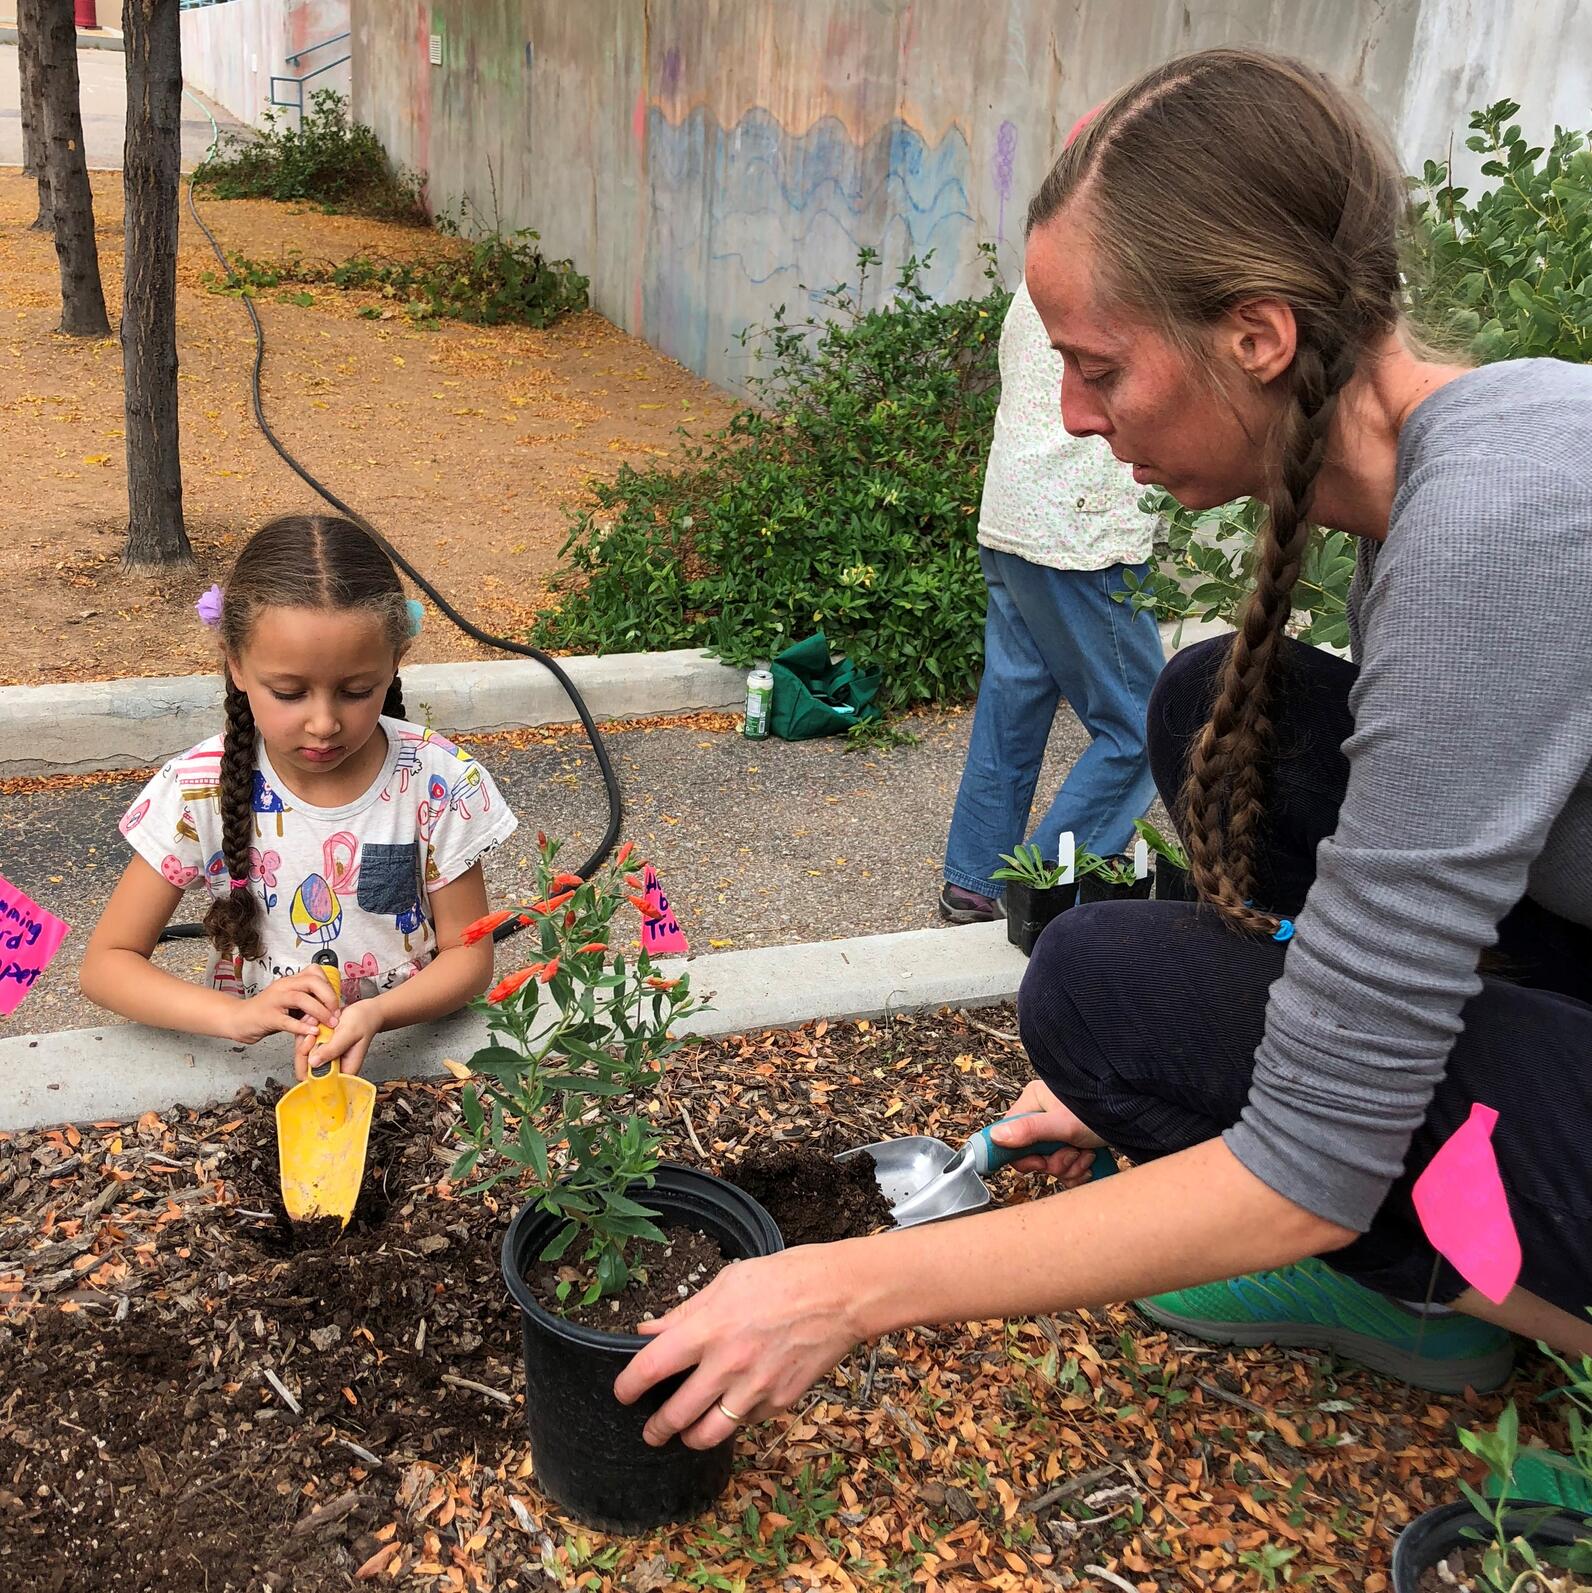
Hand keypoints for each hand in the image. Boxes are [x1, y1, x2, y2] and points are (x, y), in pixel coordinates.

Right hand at [231, 971, 340, 1047]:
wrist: (237, 1019)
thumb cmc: (266, 1012)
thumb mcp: (290, 1002)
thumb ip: (308, 1002)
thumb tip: (331, 1009)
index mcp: (290, 981)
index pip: (315, 972)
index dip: (330, 985)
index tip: (336, 1001)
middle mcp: (283, 986)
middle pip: (312, 982)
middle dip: (329, 997)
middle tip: (337, 1013)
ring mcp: (275, 1001)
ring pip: (302, 999)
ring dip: (320, 1011)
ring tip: (330, 1023)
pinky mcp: (268, 1017)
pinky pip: (288, 1021)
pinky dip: (302, 1026)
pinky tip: (313, 1032)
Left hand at [295, 996, 381, 1079]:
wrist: (364, 1011)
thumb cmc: (362, 1022)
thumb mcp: (348, 1033)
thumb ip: (332, 1049)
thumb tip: (313, 1063)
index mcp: (343, 1070)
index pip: (318, 1081)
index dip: (309, 1067)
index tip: (314, 1044)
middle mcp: (332, 1067)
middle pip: (305, 1069)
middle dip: (305, 1048)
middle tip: (314, 1033)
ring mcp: (325, 1058)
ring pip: (302, 1055)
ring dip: (305, 1038)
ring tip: (317, 1024)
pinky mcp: (319, 1049)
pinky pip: (303, 1045)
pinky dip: (305, 1032)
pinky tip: (316, 1022)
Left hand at [613, 1241, 865, 1450]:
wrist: (839, 1295)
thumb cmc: (783, 1278)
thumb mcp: (727, 1282)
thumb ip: (684, 1312)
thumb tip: (648, 1332)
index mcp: (709, 1328)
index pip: (651, 1368)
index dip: (627, 1386)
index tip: (622, 1394)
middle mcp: (728, 1364)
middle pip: (675, 1414)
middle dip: (655, 1428)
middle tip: (650, 1429)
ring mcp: (755, 1388)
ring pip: (708, 1434)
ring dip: (689, 1437)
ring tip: (684, 1433)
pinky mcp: (780, 1402)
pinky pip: (745, 1422)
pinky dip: (734, 1420)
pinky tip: (731, 1407)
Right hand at [989, 1078, 1103, 1185]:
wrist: (1135, 1115)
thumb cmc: (1100, 1111)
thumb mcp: (1062, 1124)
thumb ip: (1029, 1130)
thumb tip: (995, 1136)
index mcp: (1034, 1101)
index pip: (1009, 1135)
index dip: (1023, 1156)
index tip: (1039, 1164)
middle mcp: (1043, 1114)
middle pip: (1033, 1154)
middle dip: (1056, 1162)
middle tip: (1072, 1154)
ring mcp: (1059, 1130)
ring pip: (1051, 1163)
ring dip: (1071, 1167)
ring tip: (1087, 1155)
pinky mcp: (1073, 1142)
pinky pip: (1066, 1167)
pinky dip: (1079, 1170)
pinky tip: (1092, 1160)